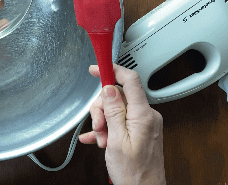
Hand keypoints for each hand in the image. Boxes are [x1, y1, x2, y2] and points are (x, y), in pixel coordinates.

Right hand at [78, 64, 165, 184]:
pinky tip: (96, 138)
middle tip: (98, 126)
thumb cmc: (134, 173)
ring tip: (102, 140)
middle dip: (102, 109)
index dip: (111, 70)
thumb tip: (109, 88)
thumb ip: (114, 111)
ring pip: (115, 109)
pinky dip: (106, 128)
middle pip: (117, 95)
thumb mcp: (117, 140)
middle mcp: (146, 115)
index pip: (130, 80)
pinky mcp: (139, 131)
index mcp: (143, 114)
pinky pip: (119, 121)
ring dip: (103, 122)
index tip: (96, 68)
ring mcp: (143, 123)